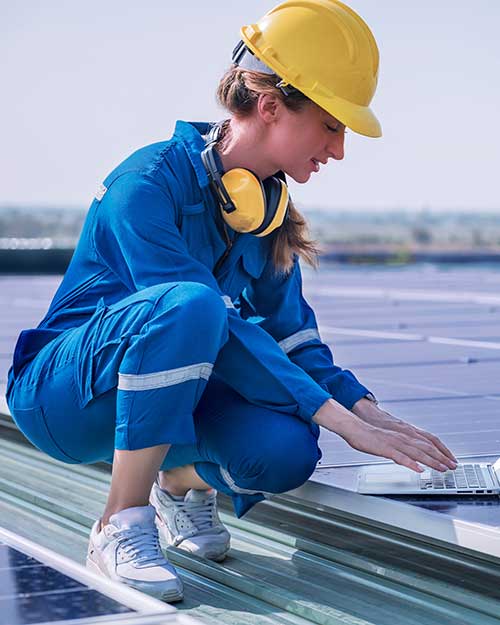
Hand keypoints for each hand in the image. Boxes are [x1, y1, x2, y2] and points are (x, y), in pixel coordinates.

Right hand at [313, 398, 457, 473]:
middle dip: (441, 457)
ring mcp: (395, 442)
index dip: (442, 450)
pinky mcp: (385, 448)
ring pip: (417, 452)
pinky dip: (411, 463)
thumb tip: (411, 456)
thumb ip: (402, 446)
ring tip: (442, 469)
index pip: (429, 441)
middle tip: (453, 466)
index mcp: (405, 433)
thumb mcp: (390, 438)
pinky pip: (400, 457)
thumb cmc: (369, 433)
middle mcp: (403, 436)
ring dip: (431, 461)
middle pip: (427, 447)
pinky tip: (418, 469)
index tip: (451, 458)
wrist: (354, 426)